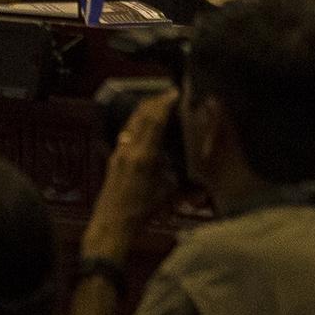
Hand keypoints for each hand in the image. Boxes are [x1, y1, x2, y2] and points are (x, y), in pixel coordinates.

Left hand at [82, 88, 179, 259]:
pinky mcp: (114, 156)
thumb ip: (184, 182)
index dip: (164, 104)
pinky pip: (127, 131)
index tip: (175, 92)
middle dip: (155, 101)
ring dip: (145, 109)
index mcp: (143, 156)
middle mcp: (128, 149)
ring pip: (132, 122)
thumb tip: (201, 179)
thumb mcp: (167, 195)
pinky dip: (137, 122)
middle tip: (169, 93)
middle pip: (140, 115)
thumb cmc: (140, 212)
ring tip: (159, 103)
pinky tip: (145, 124)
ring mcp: (118, 151)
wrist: (112, 221)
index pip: (154, 121)